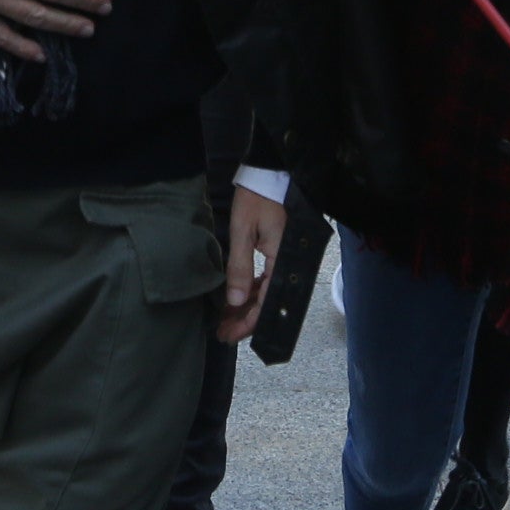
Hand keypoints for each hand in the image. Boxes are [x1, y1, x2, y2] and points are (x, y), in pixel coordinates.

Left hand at [215, 185, 287, 342]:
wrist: (269, 173)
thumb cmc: (256, 198)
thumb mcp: (243, 231)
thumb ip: (239, 266)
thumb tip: (234, 301)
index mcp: (282, 260)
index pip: (267, 303)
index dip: (248, 322)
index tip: (228, 335)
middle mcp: (287, 264)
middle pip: (268, 302)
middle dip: (244, 320)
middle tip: (222, 333)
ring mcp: (284, 259)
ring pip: (266, 293)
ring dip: (247, 307)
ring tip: (225, 319)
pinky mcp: (279, 253)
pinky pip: (266, 280)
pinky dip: (251, 291)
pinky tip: (237, 297)